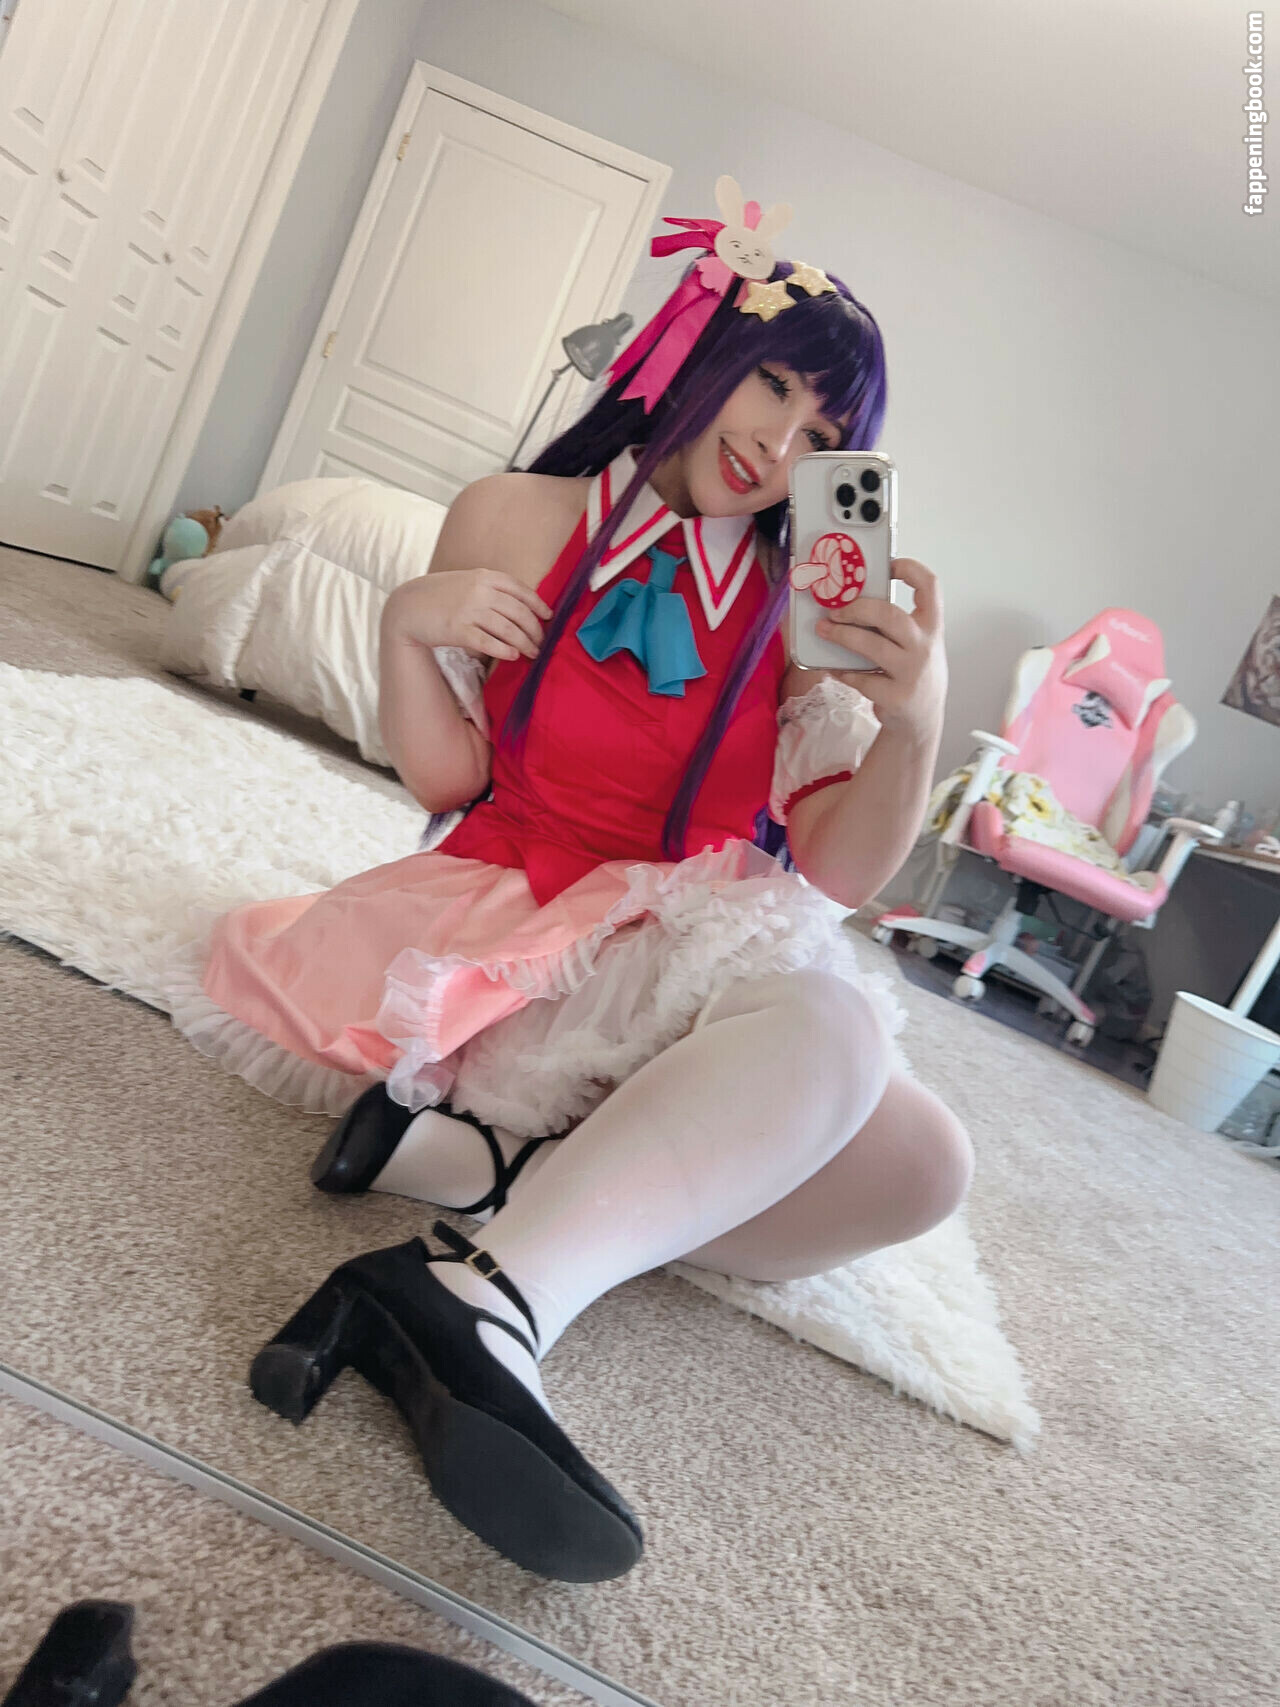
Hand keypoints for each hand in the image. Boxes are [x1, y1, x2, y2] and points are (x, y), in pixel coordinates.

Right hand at [385, 568, 553, 661]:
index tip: (548, 617)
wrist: (407, 606)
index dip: (538, 604)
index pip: (521, 590)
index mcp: (484, 576)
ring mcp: (468, 610)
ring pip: (508, 629)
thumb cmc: (440, 596)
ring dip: (525, 643)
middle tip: (541, 642)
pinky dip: (504, 650)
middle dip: (534, 629)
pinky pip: (488, 642)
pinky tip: (513, 656)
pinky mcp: (458, 630)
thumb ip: (491, 589)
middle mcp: (479, 591)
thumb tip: (520, 607)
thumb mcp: (467, 582)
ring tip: (532, 653)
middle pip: (519, 612)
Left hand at [814, 557, 946, 742]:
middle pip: (889, 615)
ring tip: (823, 629)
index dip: (910, 569)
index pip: (930, 587)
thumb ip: (895, 625)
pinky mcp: (896, 697)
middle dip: (857, 608)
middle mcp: (925, 647)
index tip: (888, 564)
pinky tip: (834, 666)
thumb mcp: (916, 644)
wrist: (922, 719)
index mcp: (932, 627)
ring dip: (841, 635)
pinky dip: (842, 671)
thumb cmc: (912, 671)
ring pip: (871, 646)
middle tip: (835, 609)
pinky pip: (861, 678)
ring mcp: (912, 673)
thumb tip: (851, 600)